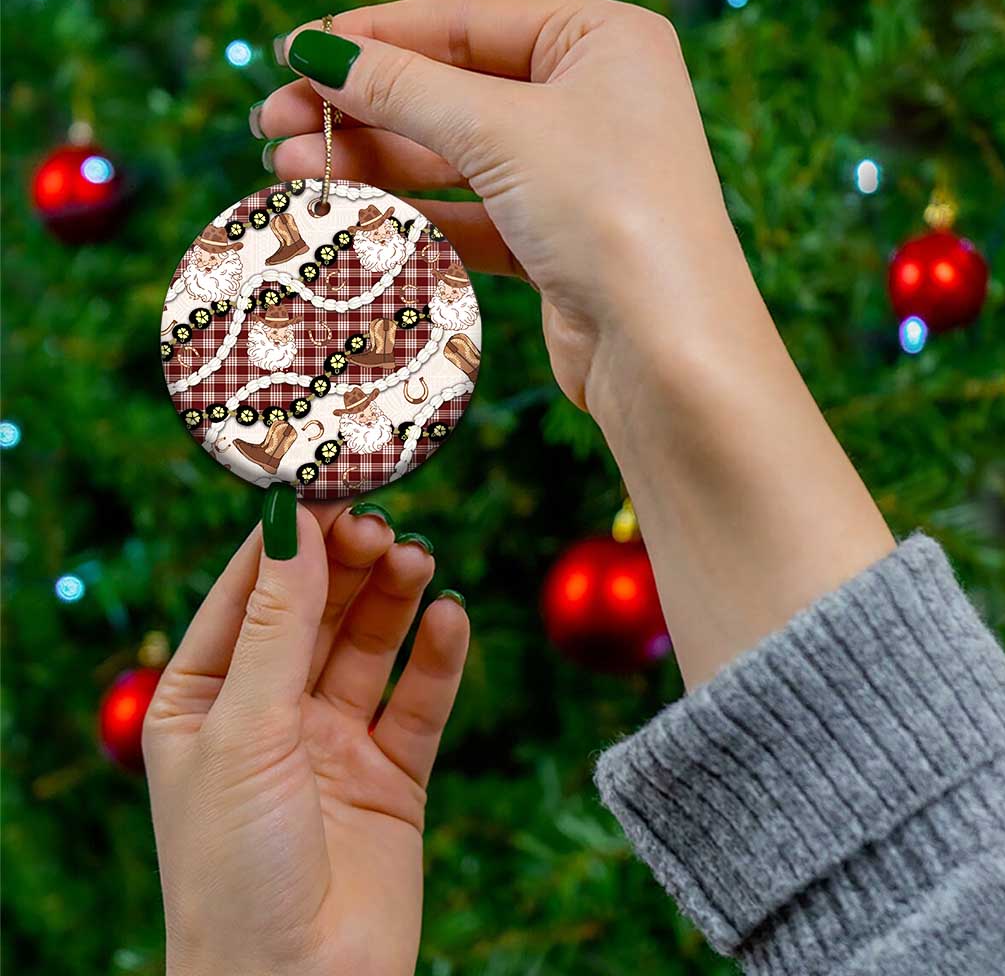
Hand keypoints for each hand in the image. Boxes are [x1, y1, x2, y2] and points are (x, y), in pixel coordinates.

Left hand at [144, 499, 468, 975]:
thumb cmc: (235, 869)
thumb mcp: (245, 730)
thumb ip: (277, 624)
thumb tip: (291, 521)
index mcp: (205, 699)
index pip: (249, 594)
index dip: (288, 539)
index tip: (327, 483)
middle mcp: (270, 713)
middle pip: (316, 611)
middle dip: (348, 564)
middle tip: (383, 524)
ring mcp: (333, 742)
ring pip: (370, 646)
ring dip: (394, 598)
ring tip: (418, 560)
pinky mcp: (392, 774)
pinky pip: (419, 701)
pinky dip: (438, 657)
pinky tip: (451, 618)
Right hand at [258, 0, 891, 686]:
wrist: (667, 350)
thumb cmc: (609, 211)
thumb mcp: (500, 130)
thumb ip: (404, 89)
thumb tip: (316, 54)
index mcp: (600, 41)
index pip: (464, 23)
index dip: (374, 38)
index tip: (293, 55)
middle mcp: (592, 101)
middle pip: (452, 92)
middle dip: (362, 109)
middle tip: (273, 125)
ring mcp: (574, 176)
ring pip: (455, 158)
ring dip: (375, 162)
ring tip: (290, 169)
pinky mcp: (556, 242)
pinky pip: (471, 213)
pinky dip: (414, 212)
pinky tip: (350, 212)